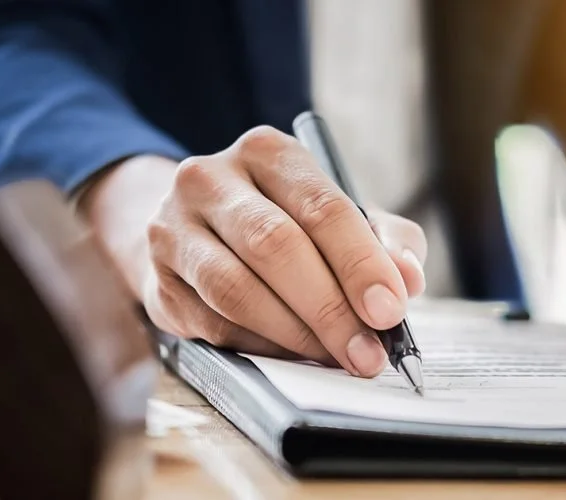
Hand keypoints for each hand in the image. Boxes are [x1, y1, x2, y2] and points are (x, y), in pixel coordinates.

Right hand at [80, 126, 426, 376]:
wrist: (192, 230)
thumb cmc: (283, 221)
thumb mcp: (340, 215)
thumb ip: (385, 240)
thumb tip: (409, 278)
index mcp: (267, 152)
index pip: (322, 207)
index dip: (360, 264)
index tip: (389, 311)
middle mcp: (211, 178)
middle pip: (276, 246)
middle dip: (330, 309)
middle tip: (367, 352)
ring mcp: (173, 227)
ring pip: (237, 289)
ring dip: (295, 334)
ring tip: (335, 358)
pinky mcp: (156, 278)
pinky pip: (213, 322)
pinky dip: (261, 345)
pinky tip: (291, 353)